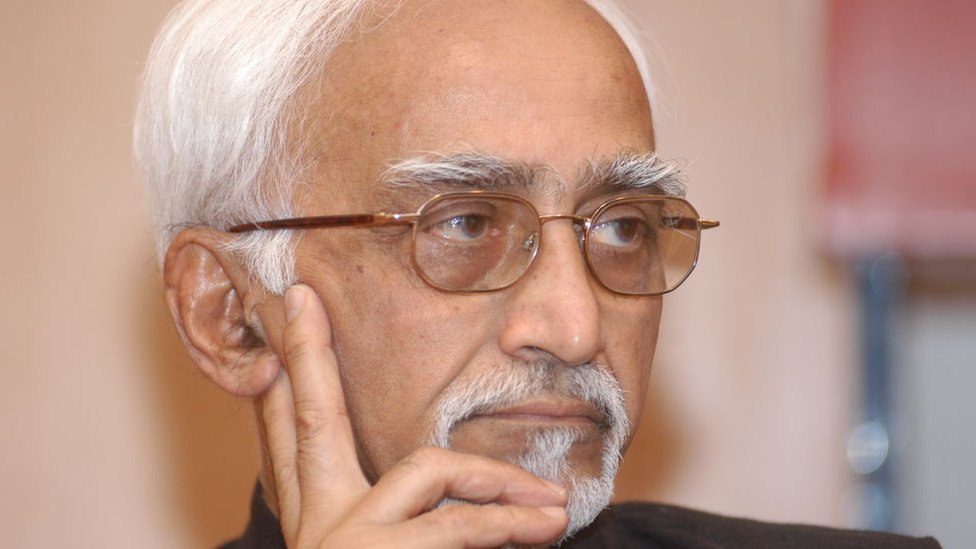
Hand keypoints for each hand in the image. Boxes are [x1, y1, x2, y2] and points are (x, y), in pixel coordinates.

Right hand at [259, 284, 568, 547]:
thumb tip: (423, 481)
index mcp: (316, 529)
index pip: (289, 442)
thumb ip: (394, 518)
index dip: (280, 381)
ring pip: (426, 473)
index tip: (279, 321)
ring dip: (494, 476)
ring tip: (549, 500)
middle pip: (309, 422)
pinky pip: (461, 529)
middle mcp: (319, 529)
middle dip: (308, 354)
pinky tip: (542, 525)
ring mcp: (347, 546)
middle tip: (300, 298)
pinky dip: (508, 523)